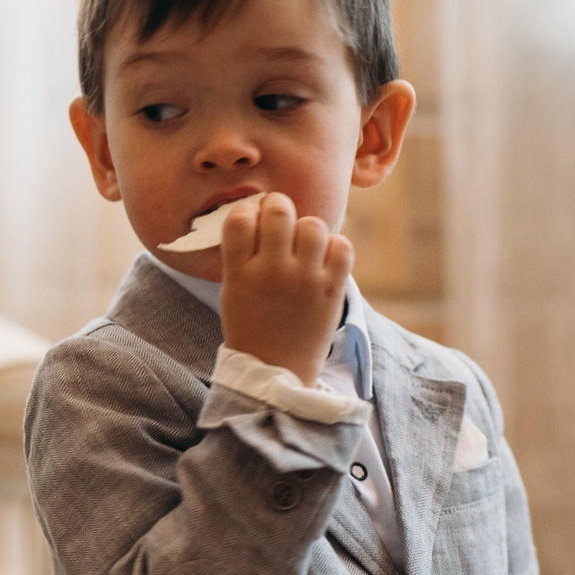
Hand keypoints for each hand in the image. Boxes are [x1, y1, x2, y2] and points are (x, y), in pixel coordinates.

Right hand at [216, 192, 351, 383]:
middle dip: (278, 206)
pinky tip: (323, 258)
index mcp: (240, 272)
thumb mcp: (232, 288)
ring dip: (307, 228)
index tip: (251, 220)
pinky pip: (342, 246)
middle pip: (278, 211)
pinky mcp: (332, 289)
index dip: (246, 210)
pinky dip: (335, 246)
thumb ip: (243, 252)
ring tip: (304, 244)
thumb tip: (261, 211)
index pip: (238, 218)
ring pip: (313, 224)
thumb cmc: (250, 323)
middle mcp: (272, 272)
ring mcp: (305, 280)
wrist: (275, 368)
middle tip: (279, 217)